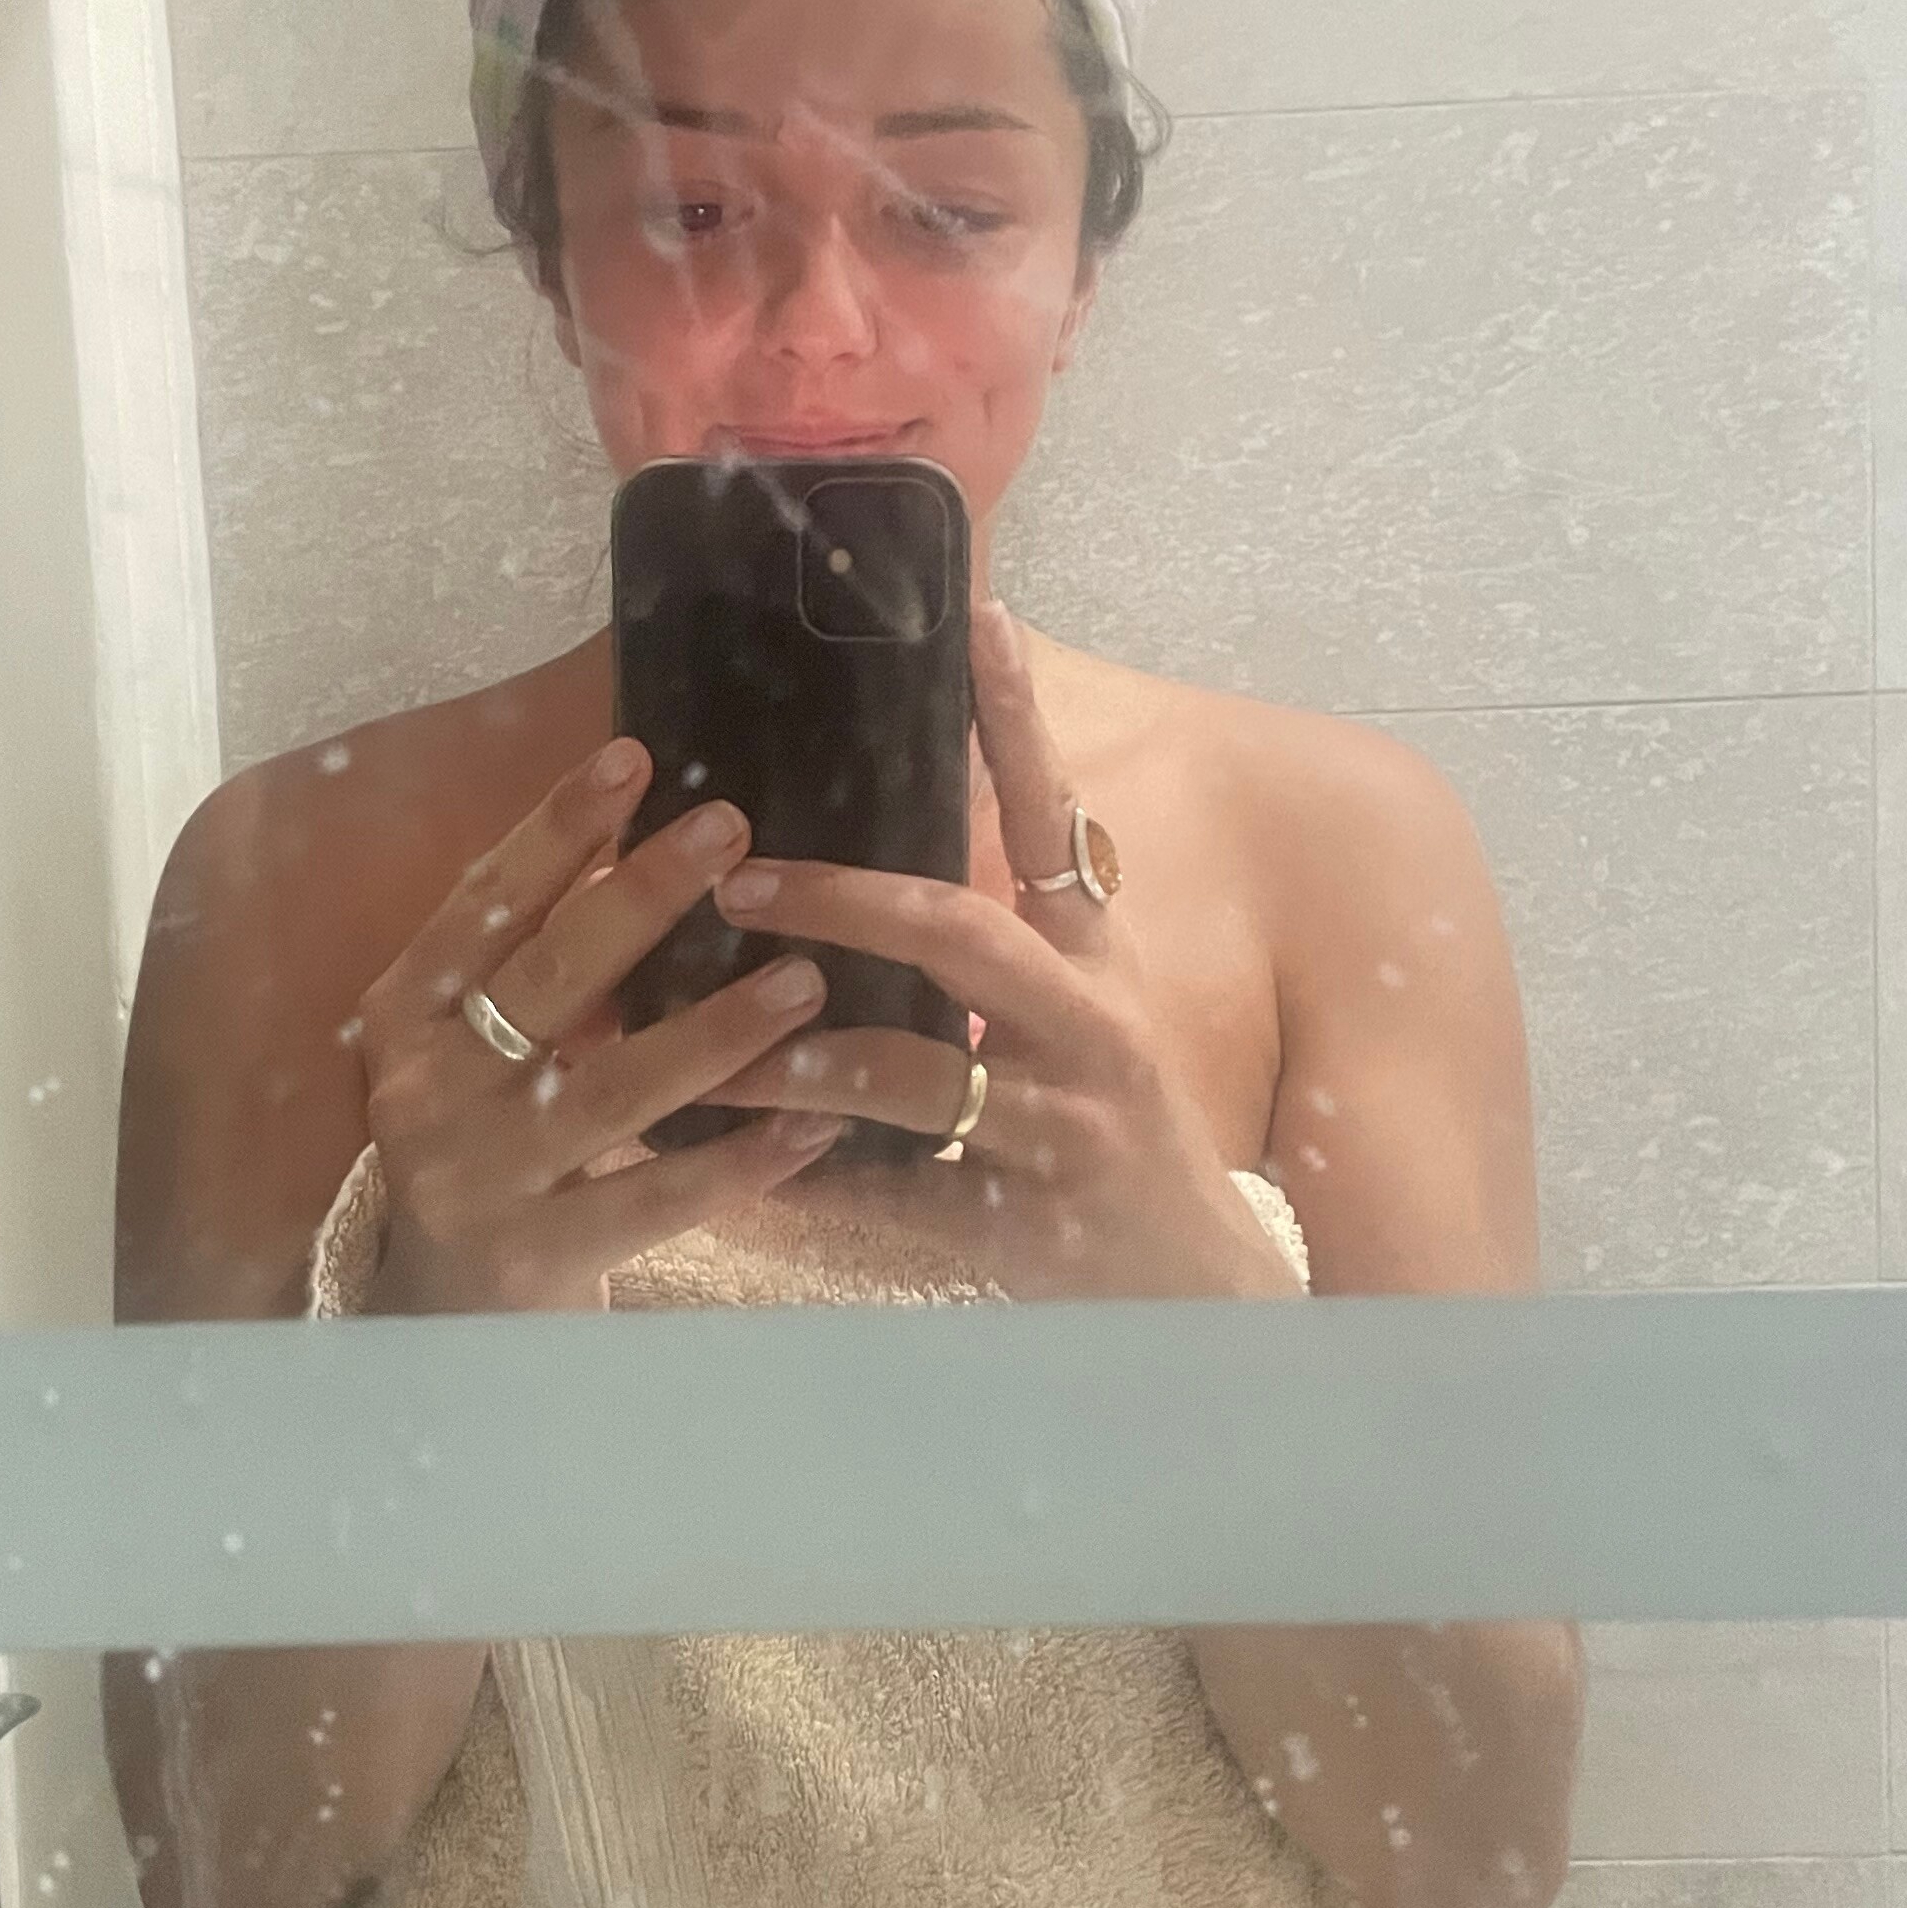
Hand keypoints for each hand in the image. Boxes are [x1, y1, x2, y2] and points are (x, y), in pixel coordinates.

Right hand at [357, 737, 839, 1311]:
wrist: (436, 1317)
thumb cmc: (482, 1146)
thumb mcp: (478, 1048)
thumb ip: (537, 961)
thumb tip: (638, 837)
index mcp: (407, 1017)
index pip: (483, 905)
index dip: (554, 829)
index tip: (632, 758)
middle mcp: (428, 1089)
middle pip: (550, 977)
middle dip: (641, 896)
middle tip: (731, 831)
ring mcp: (479, 1176)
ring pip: (612, 1089)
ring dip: (716, 1030)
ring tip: (805, 979)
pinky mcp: (536, 1257)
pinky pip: (655, 1201)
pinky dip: (739, 1162)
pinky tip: (814, 1126)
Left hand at [706, 603, 1297, 1303]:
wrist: (1197, 1290)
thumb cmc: (1118, 1141)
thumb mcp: (1086, 1022)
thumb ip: (1008, 948)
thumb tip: (897, 864)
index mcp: (1093, 964)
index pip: (1059, 818)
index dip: (1019, 720)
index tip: (981, 617)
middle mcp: (1087, 1026)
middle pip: (957, 932)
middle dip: (838, 899)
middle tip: (740, 882)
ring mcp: (1061, 1125)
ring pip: (910, 1074)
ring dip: (795, 1060)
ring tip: (708, 1055)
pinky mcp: (1025, 1219)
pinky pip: (890, 1199)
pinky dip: (805, 1190)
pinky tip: (731, 1184)